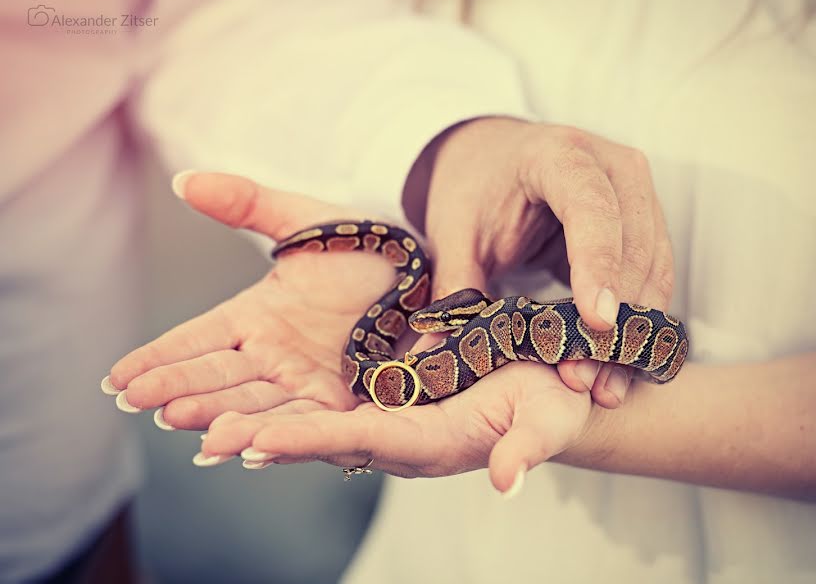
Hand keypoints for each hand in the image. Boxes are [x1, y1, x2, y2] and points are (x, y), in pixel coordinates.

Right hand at [105, 173, 399, 427]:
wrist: (428, 271)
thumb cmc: (364, 247)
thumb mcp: (303, 220)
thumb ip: (247, 203)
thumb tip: (182, 179)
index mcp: (255, 317)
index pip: (195, 340)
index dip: (157, 359)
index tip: (115, 380)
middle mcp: (273, 356)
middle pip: (216, 376)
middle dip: (178, 389)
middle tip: (141, 401)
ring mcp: (305, 383)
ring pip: (253, 404)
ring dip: (219, 416)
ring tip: (183, 424)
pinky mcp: (343, 404)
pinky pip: (306, 422)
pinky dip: (276, 436)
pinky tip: (245, 448)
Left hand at [204, 357, 596, 493]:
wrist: (551, 389)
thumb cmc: (553, 402)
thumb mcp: (548, 419)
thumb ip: (526, 449)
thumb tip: (507, 484)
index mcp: (432, 441)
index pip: (363, 439)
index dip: (313, 440)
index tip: (261, 442)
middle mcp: (401, 435)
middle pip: (325, 438)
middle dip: (268, 438)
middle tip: (208, 439)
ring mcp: (392, 417)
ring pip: (318, 422)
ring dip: (266, 423)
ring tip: (205, 425)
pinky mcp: (390, 399)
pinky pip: (330, 404)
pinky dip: (289, 406)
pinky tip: (250, 406)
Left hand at [404, 117, 674, 407]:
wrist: (494, 157)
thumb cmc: (474, 188)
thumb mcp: (453, 231)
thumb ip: (454, 285)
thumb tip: (443, 351)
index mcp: (558, 154)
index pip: (591, 209)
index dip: (598, 264)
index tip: (597, 321)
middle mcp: (612, 165)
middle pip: (634, 243)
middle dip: (617, 315)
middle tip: (588, 376)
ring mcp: (638, 192)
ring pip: (654, 266)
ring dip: (634, 330)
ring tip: (602, 386)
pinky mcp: (645, 223)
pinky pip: (655, 276)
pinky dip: (640, 323)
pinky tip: (617, 368)